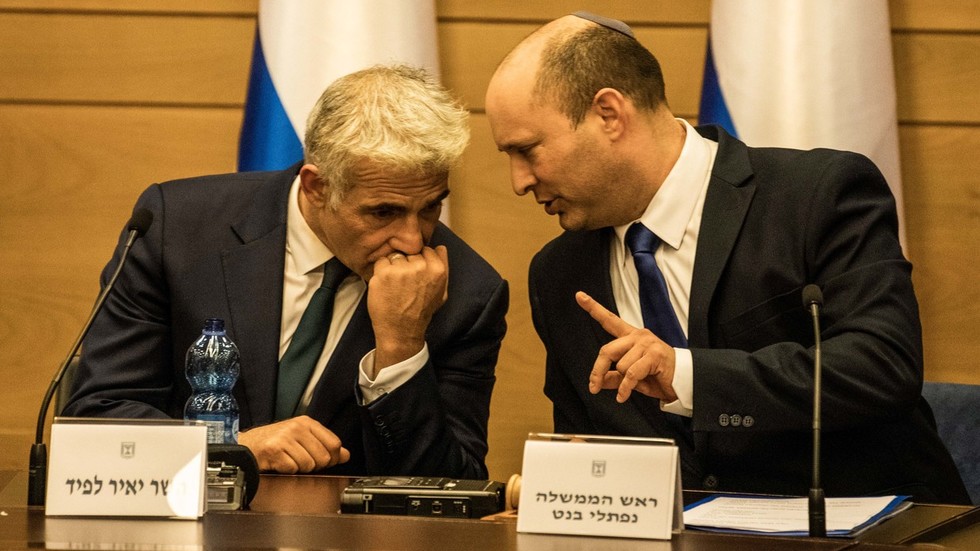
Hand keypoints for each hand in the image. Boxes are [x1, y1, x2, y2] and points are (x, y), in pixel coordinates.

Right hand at [237, 416, 349, 472]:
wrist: (248, 445)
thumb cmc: (275, 442)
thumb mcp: (303, 438)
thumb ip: (325, 445)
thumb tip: (346, 455)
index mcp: (307, 423)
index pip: (334, 443)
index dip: (332, 457)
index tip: (325, 459)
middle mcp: (297, 427)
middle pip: (323, 457)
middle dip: (315, 465)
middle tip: (303, 460)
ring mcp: (285, 438)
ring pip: (309, 465)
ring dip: (301, 468)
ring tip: (291, 461)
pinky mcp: (274, 451)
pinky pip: (293, 469)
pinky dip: (288, 470)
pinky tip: (281, 463)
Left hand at [367, 246, 448, 373]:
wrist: (401, 331)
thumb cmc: (422, 312)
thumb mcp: (442, 292)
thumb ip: (443, 268)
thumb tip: (440, 247)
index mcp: (437, 269)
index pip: (427, 249)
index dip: (420, 260)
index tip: (416, 274)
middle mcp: (420, 267)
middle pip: (410, 252)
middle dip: (407, 263)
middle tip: (405, 282)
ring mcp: (401, 269)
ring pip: (395, 256)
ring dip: (393, 267)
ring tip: (395, 285)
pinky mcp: (384, 273)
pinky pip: (381, 262)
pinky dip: (381, 272)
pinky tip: (386, 286)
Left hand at [576, 291, 677, 402]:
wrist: (683, 382)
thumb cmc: (657, 376)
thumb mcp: (630, 378)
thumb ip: (614, 377)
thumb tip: (598, 382)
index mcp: (631, 337)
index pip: (609, 320)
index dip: (593, 308)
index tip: (579, 296)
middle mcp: (638, 336)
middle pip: (607, 350)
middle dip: (598, 370)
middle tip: (593, 387)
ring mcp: (647, 344)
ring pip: (621, 365)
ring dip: (623, 381)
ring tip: (634, 384)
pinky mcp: (654, 355)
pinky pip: (630, 374)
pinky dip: (625, 389)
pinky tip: (623, 396)